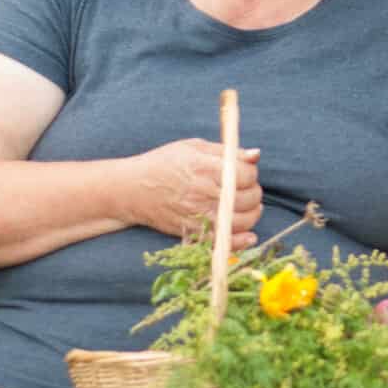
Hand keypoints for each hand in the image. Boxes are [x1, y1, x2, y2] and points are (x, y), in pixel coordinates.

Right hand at [122, 140, 261, 246]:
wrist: (132, 188)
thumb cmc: (164, 163)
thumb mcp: (193, 147)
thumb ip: (227, 151)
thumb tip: (256, 155)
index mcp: (206, 167)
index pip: (247, 174)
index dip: (250, 172)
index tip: (244, 172)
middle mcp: (205, 192)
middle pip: (249, 197)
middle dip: (253, 192)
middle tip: (245, 189)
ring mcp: (200, 215)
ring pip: (243, 220)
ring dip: (252, 214)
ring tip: (246, 207)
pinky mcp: (194, 232)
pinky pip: (226, 241)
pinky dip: (241, 240)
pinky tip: (248, 235)